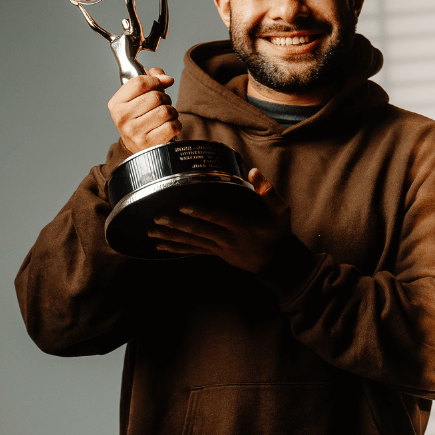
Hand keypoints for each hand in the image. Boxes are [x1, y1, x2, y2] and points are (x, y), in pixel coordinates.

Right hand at [107, 67, 181, 152]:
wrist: (136, 145)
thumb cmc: (139, 116)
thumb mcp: (138, 96)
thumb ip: (152, 78)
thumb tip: (167, 80)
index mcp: (116, 103)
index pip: (140, 83)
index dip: (155, 81)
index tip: (158, 85)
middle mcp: (122, 118)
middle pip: (156, 97)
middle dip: (165, 98)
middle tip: (162, 104)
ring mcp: (134, 132)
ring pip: (166, 111)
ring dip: (172, 111)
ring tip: (166, 115)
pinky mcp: (148, 143)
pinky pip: (172, 126)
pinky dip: (176, 124)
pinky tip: (168, 125)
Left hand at [148, 168, 291, 272]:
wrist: (278, 263)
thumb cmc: (279, 233)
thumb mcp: (281, 212)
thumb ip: (268, 192)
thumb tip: (253, 171)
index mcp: (243, 227)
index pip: (219, 218)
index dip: (201, 213)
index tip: (183, 206)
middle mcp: (229, 239)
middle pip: (200, 231)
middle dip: (178, 225)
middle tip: (158, 217)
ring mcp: (221, 249)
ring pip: (192, 242)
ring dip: (171, 237)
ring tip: (152, 231)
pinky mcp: (216, 254)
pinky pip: (193, 252)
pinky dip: (176, 249)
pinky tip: (161, 246)